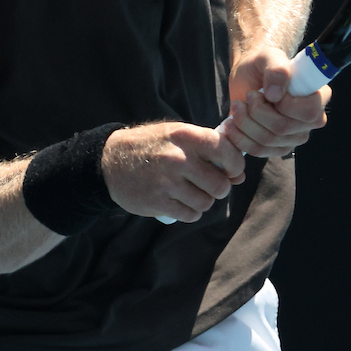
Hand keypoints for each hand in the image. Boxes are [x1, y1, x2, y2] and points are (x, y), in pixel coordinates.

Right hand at [101, 122, 245, 222]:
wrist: (110, 161)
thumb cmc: (152, 146)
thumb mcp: (178, 136)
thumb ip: (210, 150)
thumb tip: (240, 175)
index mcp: (186, 136)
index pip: (226, 151)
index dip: (235, 165)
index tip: (231, 171)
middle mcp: (178, 158)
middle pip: (220, 185)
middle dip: (220, 188)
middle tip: (209, 185)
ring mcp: (167, 182)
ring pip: (206, 203)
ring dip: (204, 201)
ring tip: (192, 193)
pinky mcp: (158, 202)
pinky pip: (190, 214)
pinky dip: (191, 212)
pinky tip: (182, 202)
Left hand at [224, 47, 330, 157]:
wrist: (249, 76)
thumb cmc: (263, 64)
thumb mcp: (268, 57)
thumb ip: (276, 69)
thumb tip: (275, 95)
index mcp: (319, 97)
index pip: (308, 112)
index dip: (284, 105)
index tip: (267, 92)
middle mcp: (312, 120)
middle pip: (283, 128)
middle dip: (257, 112)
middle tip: (248, 96)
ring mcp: (295, 137)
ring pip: (268, 141)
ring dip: (245, 122)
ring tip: (237, 106)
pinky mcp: (278, 148)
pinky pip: (259, 151)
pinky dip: (240, 138)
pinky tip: (231, 124)